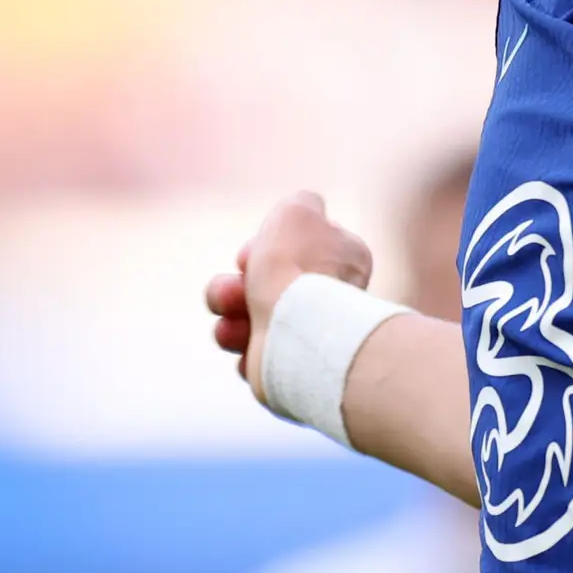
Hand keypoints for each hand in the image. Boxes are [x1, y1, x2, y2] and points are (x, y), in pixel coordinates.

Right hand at [205, 191, 374, 391]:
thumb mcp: (297, 211)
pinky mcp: (291, 367)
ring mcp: (310, 332)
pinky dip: (244, 349)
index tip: (255, 252)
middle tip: (234, 289)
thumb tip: (306, 212)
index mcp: (342, 258)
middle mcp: (329, 296)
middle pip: (263, 282)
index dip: (262, 245)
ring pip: (251, 319)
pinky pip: (254, 354)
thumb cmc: (296, 268)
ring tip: (231, 322)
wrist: (297, 332)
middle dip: (233, 285)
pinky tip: (247, 348)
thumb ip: (301, 204)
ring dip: (230, 316)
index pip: (293, 245)